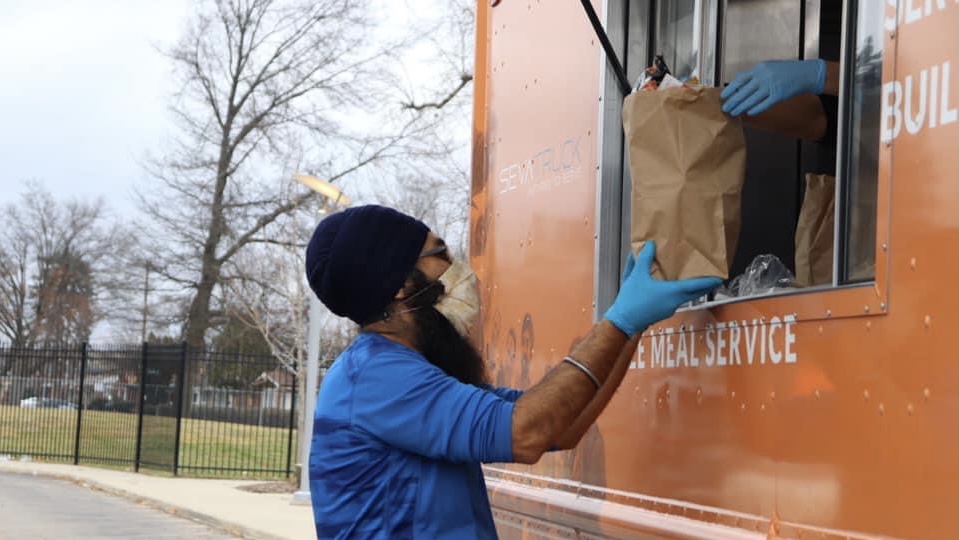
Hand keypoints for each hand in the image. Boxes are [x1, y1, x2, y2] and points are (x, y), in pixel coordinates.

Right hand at [604, 242, 721, 335]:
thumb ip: (644, 258)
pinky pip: (678, 300)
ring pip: (687, 297)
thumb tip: (650, 245)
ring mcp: (670, 308)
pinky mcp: (664, 311)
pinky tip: (674, 287)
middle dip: (705, 286)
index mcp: (672, 292)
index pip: (696, 286)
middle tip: (713, 279)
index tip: (719, 277)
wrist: (624, 321)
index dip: (709, 281)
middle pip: (695, 293)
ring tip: (695, 280)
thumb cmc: (631, 300)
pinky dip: (681, 293)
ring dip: (693, 289)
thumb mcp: (636, 275)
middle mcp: (675, 301)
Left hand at [721, 59, 825, 116]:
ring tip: (734, 112)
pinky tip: (749, 113)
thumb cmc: (787, 71)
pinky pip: (764, 104)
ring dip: (741, 107)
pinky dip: (756, 109)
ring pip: (752, 99)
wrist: (805, 73)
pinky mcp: (778, 95)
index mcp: (760, 68)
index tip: (723, 96)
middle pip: (744, 91)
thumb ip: (754, 74)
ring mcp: (771, 86)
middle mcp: (763, 76)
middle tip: (726, 108)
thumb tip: (740, 80)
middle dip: (733, 101)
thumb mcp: (768, 67)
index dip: (730, 89)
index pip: (740, 79)